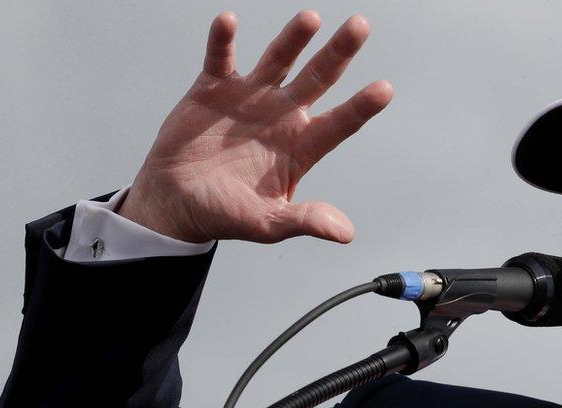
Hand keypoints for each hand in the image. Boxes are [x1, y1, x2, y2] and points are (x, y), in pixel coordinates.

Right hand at [118, 11, 392, 243]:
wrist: (176, 202)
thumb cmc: (226, 214)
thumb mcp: (267, 224)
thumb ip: (305, 221)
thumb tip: (345, 233)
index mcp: (301, 146)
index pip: (339, 123)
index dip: (361, 107)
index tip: (384, 89)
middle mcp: (282, 116)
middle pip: (318, 78)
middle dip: (339, 53)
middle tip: (360, 27)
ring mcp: (250, 98)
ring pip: (278, 60)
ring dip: (293, 39)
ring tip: (311, 19)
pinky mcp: (213, 89)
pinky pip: (221, 59)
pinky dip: (224, 40)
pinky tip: (229, 22)